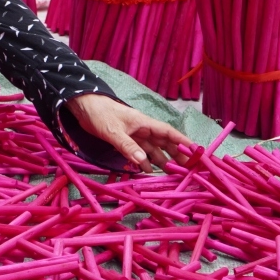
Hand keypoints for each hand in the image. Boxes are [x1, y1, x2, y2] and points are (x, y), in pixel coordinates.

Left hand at [65, 94, 189, 172]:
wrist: (83, 106)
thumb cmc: (100, 114)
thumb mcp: (113, 131)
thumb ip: (128, 146)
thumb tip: (143, 161)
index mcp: (144, 123)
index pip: (169, 132)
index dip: (183, 141)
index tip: (196, 151)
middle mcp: (142, 129)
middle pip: (164, 142)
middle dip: (177, 154)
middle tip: (188, 168)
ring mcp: (134, 134)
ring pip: (153, 148)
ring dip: (161, 160)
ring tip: (171, 173)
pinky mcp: (125, 139)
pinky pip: (139, 152)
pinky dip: (144, 161)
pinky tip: (147, 171)